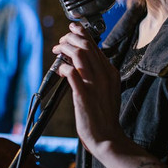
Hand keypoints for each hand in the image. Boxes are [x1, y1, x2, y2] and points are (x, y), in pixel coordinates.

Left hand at [52, 22, 123, 155]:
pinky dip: (63, 66)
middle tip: (61, 41)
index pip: (95, 45)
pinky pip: (72, 72)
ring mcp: (94, 84)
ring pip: (79, 54)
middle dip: (70, 37)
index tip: (71, 30)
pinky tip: (60, 69)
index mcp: (110, 72)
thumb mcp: (107, 89)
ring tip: (58, 50)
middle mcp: (104, 75)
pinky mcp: (83, 95)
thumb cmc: (104, 116)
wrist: (107, 137)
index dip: (80, 34)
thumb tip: (78, 62)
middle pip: (86, 45)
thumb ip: (97, 74)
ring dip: (65, 48)